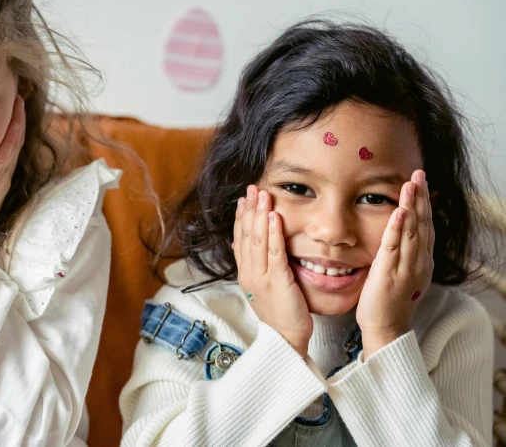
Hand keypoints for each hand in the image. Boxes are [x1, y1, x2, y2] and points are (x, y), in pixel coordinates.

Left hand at [0, 97, 24, 285]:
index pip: (0, 153)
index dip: (4, 133)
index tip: (2, 114)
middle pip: (11, 143)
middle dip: (14, 121)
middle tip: (15, 98)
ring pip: (13, 140)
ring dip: (17, 118)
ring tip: (18, 96)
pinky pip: (9, 144)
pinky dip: (15, 125)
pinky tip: (16, 107)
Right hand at [234, 185, 312, 357]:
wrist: (286, 338)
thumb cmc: (280, 313)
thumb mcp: (262, 286)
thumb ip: (255, 265)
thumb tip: (245, 246)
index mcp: (245, 274)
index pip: (239, 239)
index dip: (241, 218)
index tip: (244, 199)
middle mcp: (249, 273)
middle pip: (246, 235)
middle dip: (249, 209)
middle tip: (252, 188)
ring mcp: (260, 277)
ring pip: (257, 240)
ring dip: (259, 215)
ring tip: (263, 195)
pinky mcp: (276, 281)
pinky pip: (273, 252)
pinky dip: (273, 233)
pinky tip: (274, 217)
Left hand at [357, 170, 433, 358]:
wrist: (386, 328)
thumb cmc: (389, 301)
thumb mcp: (401, 272)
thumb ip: (402, 252)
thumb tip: (401, 231)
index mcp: (421, 261)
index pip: (425, 226)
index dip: (424, 203)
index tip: (421, 183)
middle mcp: (419, 262)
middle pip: (423, 224)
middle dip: (421, 198)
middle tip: (419, 174)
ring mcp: (406, 268)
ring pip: (412, 231)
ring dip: (412, 206)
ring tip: (411, 184)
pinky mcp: (390, 274)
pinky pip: (395, 247)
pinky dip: (398, 228)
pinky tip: (400, 212)